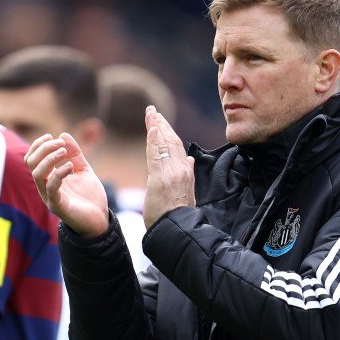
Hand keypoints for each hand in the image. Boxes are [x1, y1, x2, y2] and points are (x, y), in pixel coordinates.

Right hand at [25, 132, 109, 237]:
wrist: (99, 220)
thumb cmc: (89, 197)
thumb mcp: (83, 169)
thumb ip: (74, 154)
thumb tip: (63, 134)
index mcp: (48, 178)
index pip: (32, 159)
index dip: (38, 145)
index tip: (52, 136)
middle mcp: (44, 187)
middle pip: (31, 163)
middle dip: (43, 149)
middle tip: (60, 144)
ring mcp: (49, 197)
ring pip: (37, 174)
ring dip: (49, 159)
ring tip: (64, 152)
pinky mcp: (57, 206)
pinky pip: (51, 187)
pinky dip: (59, 173)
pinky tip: (70, 167)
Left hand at [143, 106, 194, 228]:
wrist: (176, 229)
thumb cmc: (177, 215)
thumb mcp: (187, 192)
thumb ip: (188, 174)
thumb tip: (189, 159)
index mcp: (186, 172)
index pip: (176, 146)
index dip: (168, 132)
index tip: (160, 121)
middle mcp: (180, 169)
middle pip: (171, 141)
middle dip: (161, 124)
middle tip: (152, 111)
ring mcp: (171, 173)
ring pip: (163, 144)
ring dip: (156, 126)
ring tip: (150, 113)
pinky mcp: (160, 179)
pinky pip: (156, 155)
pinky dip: (154, 140)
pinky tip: (151, 128)